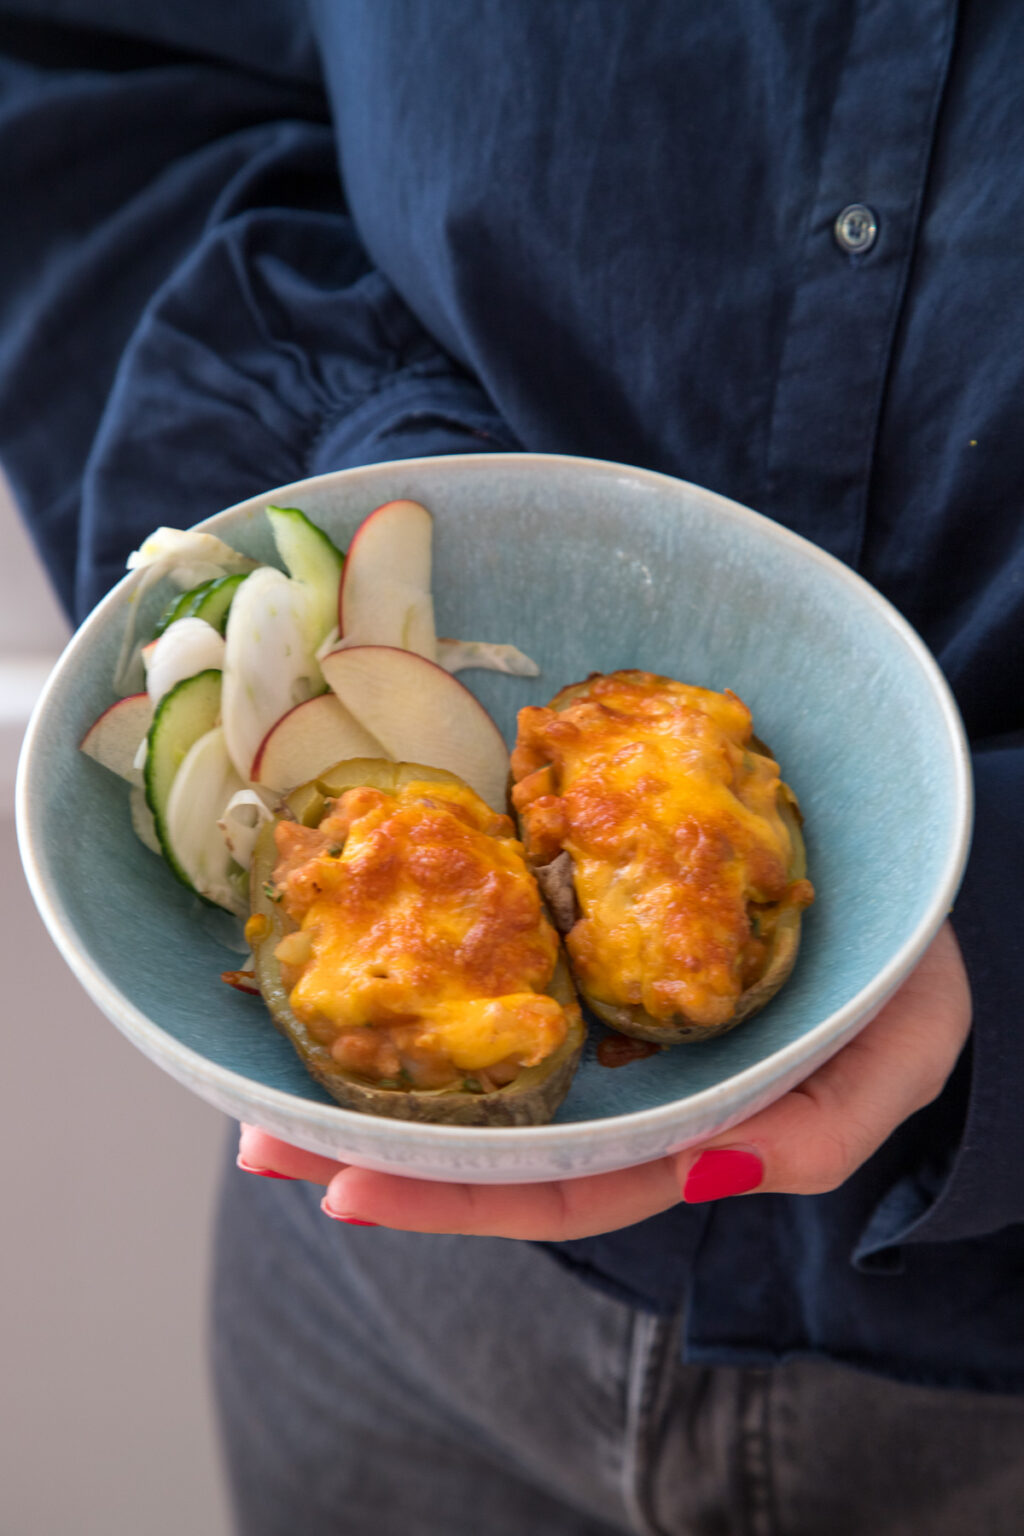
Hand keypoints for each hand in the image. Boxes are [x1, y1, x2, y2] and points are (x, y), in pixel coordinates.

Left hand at [237, 921, 970, 1239]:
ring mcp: (602, 1004)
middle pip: (496, 1134)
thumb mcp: (905, 1050)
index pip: (566, 1185)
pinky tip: (363, 970)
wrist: (898, 866)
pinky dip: (438, 974)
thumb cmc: (906, 967)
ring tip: (270, 1075)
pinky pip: (505, 960)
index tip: (349, 1192)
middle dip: (379, 1146)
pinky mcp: (589, 926)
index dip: (461, 1198)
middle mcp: (627, 1078)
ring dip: (382, 1068)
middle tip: (261, 1138)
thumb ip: (831, 1123)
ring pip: (486, 1057)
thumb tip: (718, 1165)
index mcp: (687, 1120)